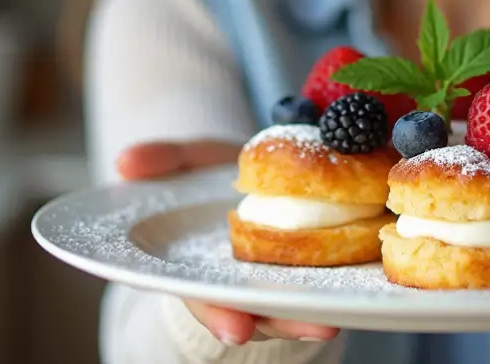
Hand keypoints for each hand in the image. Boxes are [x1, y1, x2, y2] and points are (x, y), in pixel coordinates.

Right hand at [116, 139, 341, 345]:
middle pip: (261, 311)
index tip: (236, 329)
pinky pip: (325, 281)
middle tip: (316, 328)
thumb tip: (124, 161)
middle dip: (285, 322)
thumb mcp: (187, 160)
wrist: (254, 170)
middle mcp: (241, 282)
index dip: (219, 312)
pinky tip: (364, 284)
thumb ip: (160, 160)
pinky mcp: (311, 266)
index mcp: (201, 267)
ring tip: (338, 320)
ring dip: (317, 312)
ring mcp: (276, 279)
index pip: (205, 297)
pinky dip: (341, 285)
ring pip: (294, 304)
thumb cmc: (213, 174)